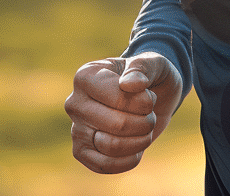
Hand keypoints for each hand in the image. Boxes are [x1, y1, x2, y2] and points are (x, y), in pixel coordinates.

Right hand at [65, 52, 182, 173]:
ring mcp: (76, 128)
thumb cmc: (148, 77)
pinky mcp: (81, 152)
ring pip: (112, 147)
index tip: (150, 95)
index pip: (119, 99)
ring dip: (140, 140)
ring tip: (145, 128)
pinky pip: (105, 165)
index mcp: (86, 76)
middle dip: (145, 122)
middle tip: (151, 114)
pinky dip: (129, 159)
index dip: (145, 103)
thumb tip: (129, 84)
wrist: (149, 97)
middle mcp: (75, 102)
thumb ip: (143, 68)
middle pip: (118, 125)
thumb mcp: (154, 64)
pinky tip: (137, 147)